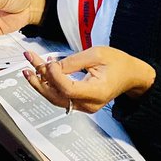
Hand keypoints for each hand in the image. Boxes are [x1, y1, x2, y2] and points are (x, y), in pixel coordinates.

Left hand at [22, 47, 155, 113]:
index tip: (49, 62)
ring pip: (56, 98)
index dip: (55, 76)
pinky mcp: (80, 102)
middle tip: (28, 65)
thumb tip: (52, 66)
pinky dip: (49, 85)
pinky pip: (60, 96)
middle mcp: (90, 103)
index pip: (68, 89)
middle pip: (57, 96)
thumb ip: (73, 61)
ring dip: (40, 83)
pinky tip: (39, 74)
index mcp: (97, 92)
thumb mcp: (97, 54)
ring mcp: (84, 105)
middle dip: (40, 80)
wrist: (131, 75)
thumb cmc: (119, 64)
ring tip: (28, 69)